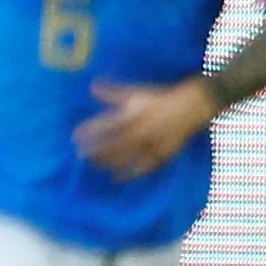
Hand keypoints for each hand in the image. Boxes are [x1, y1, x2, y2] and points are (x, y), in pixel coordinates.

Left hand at [72, 79, 214, 179]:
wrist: (190, 107)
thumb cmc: (158, 98)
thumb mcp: (136, 92)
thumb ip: (113, 92)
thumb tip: (91, 87)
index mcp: (134, 112)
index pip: (107, 124)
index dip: (90, 130)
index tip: (75, 136)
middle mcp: (141, 129)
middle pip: (113, 143)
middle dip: (95, 149)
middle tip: (79, 154)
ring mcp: (151, 144)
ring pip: (126, 156)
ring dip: (108, 161)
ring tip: (92, 164)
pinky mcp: (161, 155)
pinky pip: (143, 167)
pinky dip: (129, 173)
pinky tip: (116, 178)